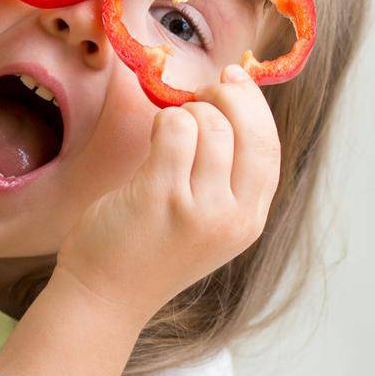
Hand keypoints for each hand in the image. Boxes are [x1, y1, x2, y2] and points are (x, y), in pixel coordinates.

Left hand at [54, 66, 282, 325]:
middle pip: (249, 131)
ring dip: (185, 114)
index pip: (269, 149)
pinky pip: (174, 129)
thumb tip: (232, 101)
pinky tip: (152, 138)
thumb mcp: (206, 223)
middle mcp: (232, 218)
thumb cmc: (148, 250)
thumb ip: (225, 177)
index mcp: (249, 222)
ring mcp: (199, 209)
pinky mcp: (161, 197)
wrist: (105, 296)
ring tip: (166, 132)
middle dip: (226, 98)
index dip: (254, 108)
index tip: (235, 79)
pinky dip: (163, 121)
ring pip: (209, 125)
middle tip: (198, 96)